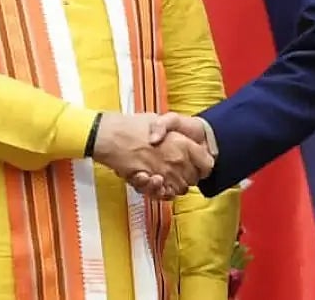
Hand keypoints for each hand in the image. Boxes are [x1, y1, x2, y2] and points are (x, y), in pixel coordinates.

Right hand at [92, 112, 213, 196]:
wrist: (107, 136)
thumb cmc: (131, 125)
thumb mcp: (156, 118)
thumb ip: (170, 128)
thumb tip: (181, 140)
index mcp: (182, 144)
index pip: (207, 163)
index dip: (203, 164)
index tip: (197, 162)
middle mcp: (176, 161)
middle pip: (194, 179)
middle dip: (189, 176)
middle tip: (178, 168)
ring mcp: (162, 174)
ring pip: (179, 189)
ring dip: (174, 184)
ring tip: (164, 174)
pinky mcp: (148, 184)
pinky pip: (162, 195)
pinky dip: (161, 192)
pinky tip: (154, 181)